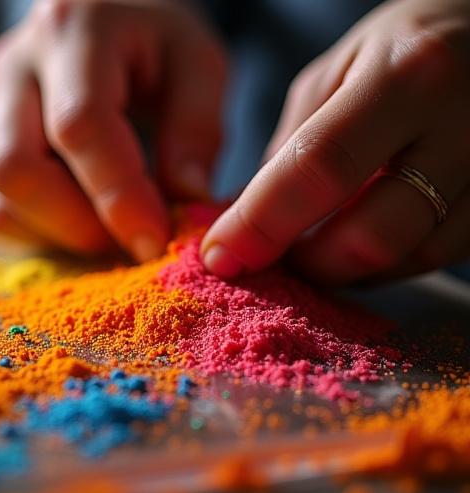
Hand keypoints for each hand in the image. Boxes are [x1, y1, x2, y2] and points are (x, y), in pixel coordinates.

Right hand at [0, 0, 226, 260]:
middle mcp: (13, 68)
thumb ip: (197, 129)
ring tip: (112, 225)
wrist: (105, 22)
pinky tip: (84, 218)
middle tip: (133, 237)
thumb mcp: (199, 64)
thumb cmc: (155, 45)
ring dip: (61, 235)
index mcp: (72, 31)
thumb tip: (186, 200)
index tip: (154, 240)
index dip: (117, 193)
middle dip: (79, 225)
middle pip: (15, 169)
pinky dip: (44, 236)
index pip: (79, 125)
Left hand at [201, 0, 469, 284]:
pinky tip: (362, 242)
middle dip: (309, 263)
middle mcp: (462, 124)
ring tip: (316, 249)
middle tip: (276, 257)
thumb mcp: (336, 71)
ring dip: (347, 270)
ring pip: (410, 257)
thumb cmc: (404, 47)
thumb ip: (293, 143)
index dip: (262, 223)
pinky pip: (440, 255)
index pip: (319, 167)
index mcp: (406, 76)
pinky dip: (387, 264)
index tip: (222, 255)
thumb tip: (248, 216)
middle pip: (371, 235)